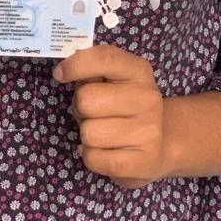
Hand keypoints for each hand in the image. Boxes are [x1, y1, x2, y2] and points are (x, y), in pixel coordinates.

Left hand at [52, 43, 169, 189]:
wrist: (160, 143)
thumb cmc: (125, 106)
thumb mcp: (115, 80)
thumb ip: (93, 72)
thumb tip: (64, 71)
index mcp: (139, 71)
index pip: (104, 58)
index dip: (76, 64)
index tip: (59, 74)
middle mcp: (147, 97)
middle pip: (86, 99)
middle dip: (80, 108)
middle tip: (93, 113)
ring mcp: (148, 131)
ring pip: (88, 133)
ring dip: (86, 135)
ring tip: (103, 133)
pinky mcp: (142, 162)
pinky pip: (93, 158)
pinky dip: (91, 156)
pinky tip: (106, 151)